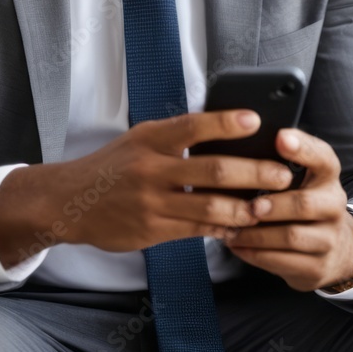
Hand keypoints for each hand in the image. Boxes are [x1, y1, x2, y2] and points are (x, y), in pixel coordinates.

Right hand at [0, 109, 292, 266]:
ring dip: (244, 207)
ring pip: (209, 205)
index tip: (255, 121)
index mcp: (150, 139)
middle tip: (281, 175)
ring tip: (268, 207)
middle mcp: (151, 168)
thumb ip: (175, 136)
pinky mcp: (152, 230)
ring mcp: (152, 202)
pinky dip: (221, 227)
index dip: (225, 123)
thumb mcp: (139, 139)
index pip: (192, 126)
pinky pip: (196, 229)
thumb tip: (222, 133)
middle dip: (253, 173)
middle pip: (212, 169)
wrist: (72, 201)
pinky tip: (239, 227)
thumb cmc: (113, 165)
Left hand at [223, 128, 352, 291]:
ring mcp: (329, 238)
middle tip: (249, 206)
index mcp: (326, 174)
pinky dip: (255, 254)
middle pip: (304, 204)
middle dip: (273, 205)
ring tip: (230, 230)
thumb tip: (233, 145)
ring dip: (256, 234)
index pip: (321, 156)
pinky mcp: (318, 267)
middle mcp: (333, 203)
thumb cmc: (299, 198)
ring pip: (291, 237)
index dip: (302, 147)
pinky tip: (237, 245)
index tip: (279, 137)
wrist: (333, 246)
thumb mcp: (298, 176)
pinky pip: (283, 261)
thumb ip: (275, 161)